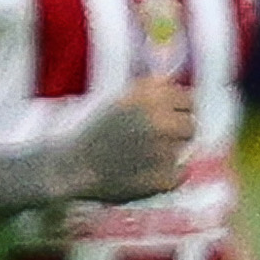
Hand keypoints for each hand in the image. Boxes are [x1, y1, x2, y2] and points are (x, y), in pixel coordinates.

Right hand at [51, 78, 194, 203]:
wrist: (68, 168)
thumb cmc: (94, 134)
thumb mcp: (118, 102)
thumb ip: (151, 90)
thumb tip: (177, 81)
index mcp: (148, 98)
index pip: (187, 100)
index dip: (176, 111)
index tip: (164, 121)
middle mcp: (157, 121)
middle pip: (190, 126)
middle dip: (175, 134)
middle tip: (150, 144)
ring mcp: (162, 151)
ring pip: (183, 151)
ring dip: (166, 155)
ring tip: (136, 160)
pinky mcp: (162, 178)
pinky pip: (180, 174)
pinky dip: (165, 176)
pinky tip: (140, 175)